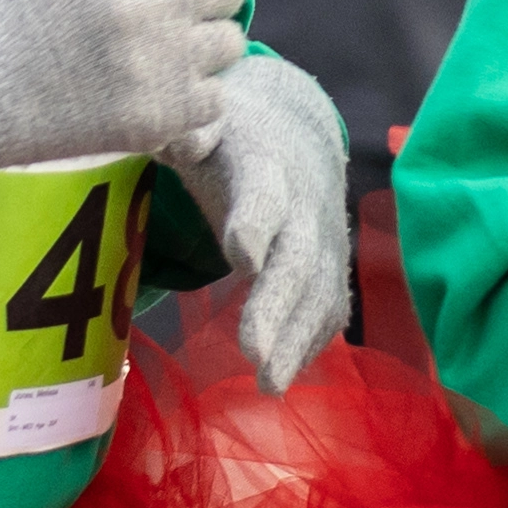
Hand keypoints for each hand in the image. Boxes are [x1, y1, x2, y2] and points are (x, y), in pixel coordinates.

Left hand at [203, 45, 352, 388]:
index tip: (240, 256)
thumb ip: (185, 134)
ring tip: (268, 385)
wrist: (295, 133)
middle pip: (296, 259)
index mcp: (265, 165)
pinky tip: (285, 376)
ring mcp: (325, 241)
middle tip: (252, 352)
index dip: (254, 224)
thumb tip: (174, 142)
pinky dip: (311, 344)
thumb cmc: (232, 137)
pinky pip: (330, 309)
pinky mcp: (333, 268)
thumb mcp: (205, 122)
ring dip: (295, 341)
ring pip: (318, 294)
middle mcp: (304, 208)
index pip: (263, 194)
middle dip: (275, 305)